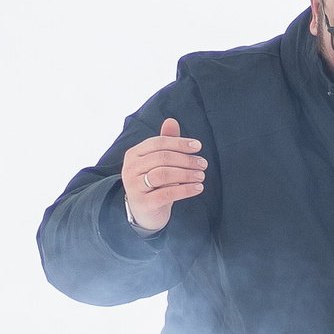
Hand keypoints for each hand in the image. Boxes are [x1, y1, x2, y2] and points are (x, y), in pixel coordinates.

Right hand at [120, 117, 204, 233]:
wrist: (144, 213)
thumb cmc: (153, 184)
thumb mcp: (158, 163)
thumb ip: (165, 143)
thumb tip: (171, 120)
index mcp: (133, 154)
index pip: (158, 143)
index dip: (179, 143)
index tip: (198, 147)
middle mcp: (130, 169)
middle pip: (162, 158)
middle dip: (186, 160)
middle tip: (203, 163)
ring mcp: (134, 186)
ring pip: (163, 175)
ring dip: (186, 174)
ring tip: (201, 175)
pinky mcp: (144, 203)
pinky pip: (166, 194)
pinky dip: (185, 190)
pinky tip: (199, 188)